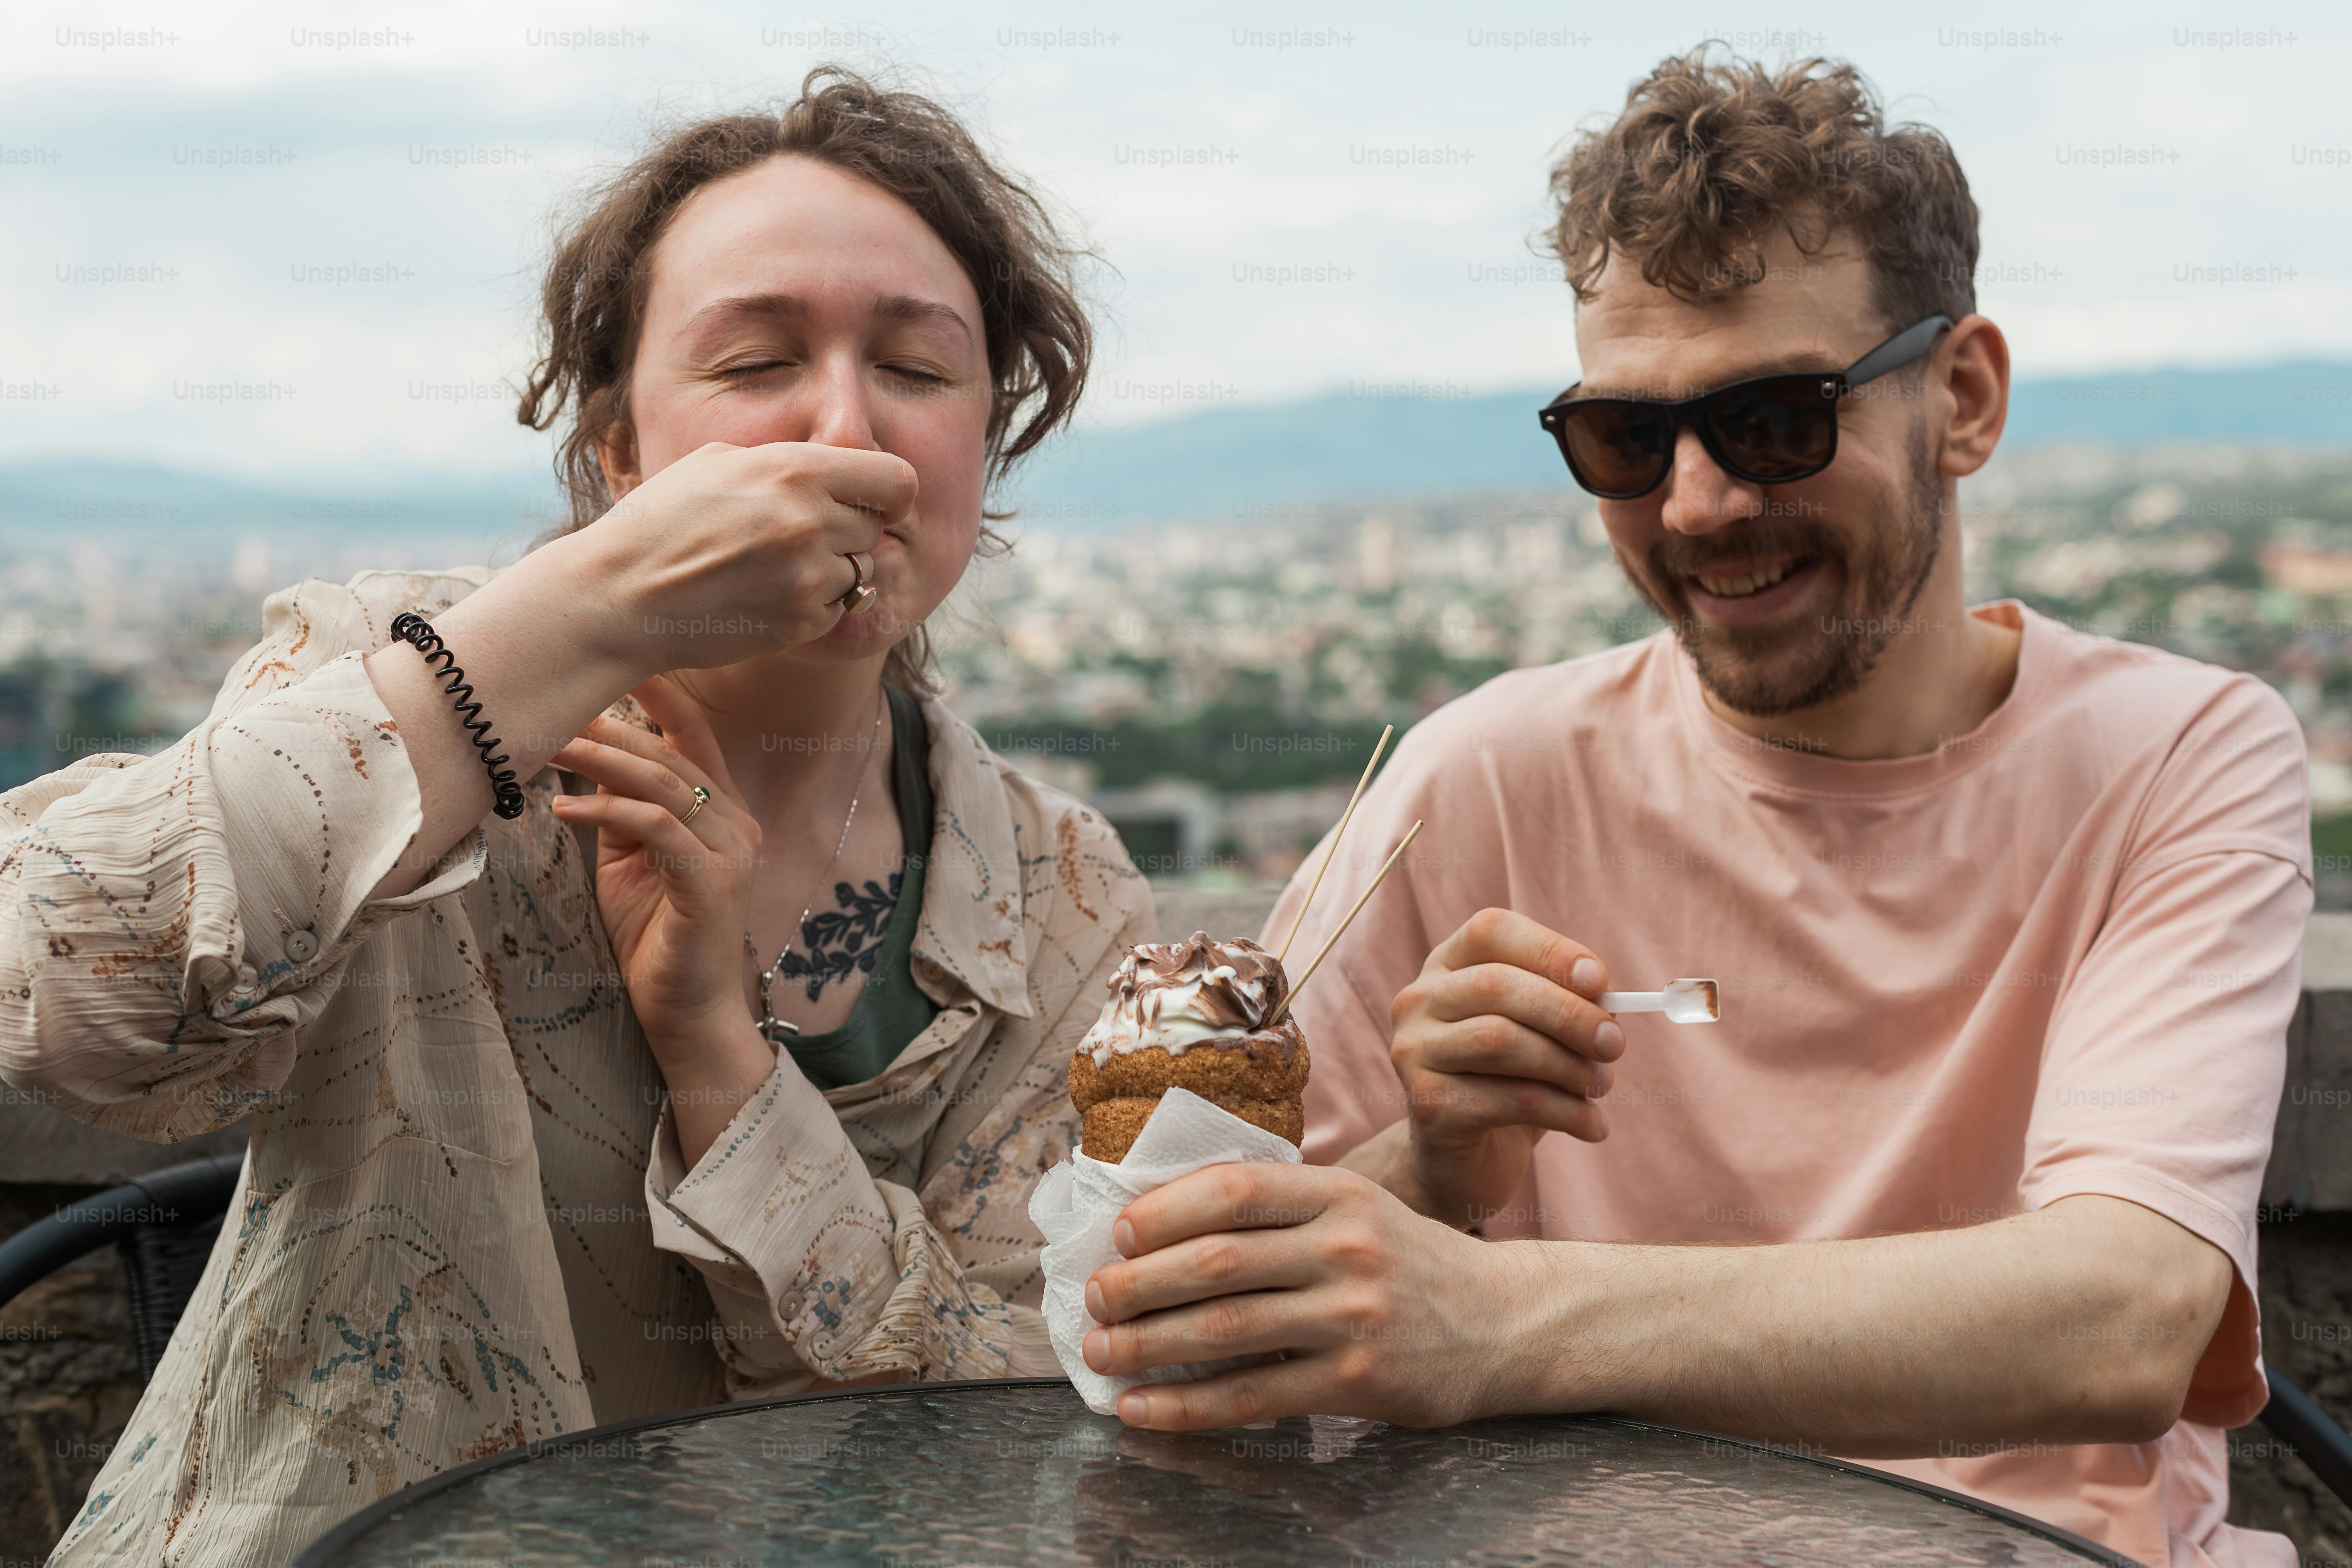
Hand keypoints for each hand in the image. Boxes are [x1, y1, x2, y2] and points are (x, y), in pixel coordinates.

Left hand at [549, 675, 763, 1045]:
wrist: (687, 1011)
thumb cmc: (657, 936)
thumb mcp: (632, 860)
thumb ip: (622, 812)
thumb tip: (590, 760)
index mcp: (723, 813)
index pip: (695, 738)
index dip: (661, 695)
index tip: (618, 659)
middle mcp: (737, 823)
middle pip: (668, 756)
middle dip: (606, 728)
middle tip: (550, 709)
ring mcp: (731, 851)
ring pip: (663, 784)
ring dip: (598, 762)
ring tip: (547, 749)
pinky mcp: (712, 882)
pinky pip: (656, 829)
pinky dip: (607, 813)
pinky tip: (563, 811)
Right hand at [571, 440, 912, 677]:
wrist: (621, 595)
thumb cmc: (661, 521)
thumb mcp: (718, 463)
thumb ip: (785, 463)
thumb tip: (835, 467)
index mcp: (794, 471)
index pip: (897, 480)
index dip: (887, 492)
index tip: (867, 500)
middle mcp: (810, 522)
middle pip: (874, 527)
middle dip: (847, 530)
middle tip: (796, 537)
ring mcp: (808, 578)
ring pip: (859, 571)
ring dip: (831, 570)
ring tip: (774, 568)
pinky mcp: (801, 623)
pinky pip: (835, 609)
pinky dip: (812, 605)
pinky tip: (765, 596)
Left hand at [1082, 1163, 1521, 1429]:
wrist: (1500, 1323)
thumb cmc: (1403, 1263)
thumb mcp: (1354, 1210)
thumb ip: (1278, 1212)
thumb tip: (1158, 1226)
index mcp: (1337, 1192)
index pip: (1232, 1189)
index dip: (1163, 1211)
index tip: (1116, 1235)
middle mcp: (1346, 1245)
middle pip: (1216, 1260)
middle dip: (1137, 1283)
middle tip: (1092, 1301)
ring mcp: (1353, 1313)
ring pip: (1223, 1328)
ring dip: (1146, 1344)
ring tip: (1100, 1354)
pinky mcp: (1356, 1378)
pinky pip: (1250, 1394)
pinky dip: (1185, 1405)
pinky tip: (1142, 1409)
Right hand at [1385, 908, 1620, 1225]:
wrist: (1464, 1161)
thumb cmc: (1509, 1083)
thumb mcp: (1539, 1034)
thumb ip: (1568, 1006)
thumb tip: (1609, 1004)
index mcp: (1446, 966)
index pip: (1490, 931)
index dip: (1549, 950)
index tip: (1601, 981)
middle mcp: (1418, 1001)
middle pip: (1497, 985)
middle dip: (1569, 1013)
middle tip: (1615, 1045)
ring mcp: (1413, 1053)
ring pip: (1500, 1040)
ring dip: (1568, 1065)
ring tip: (1602, 1086)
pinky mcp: (1428, 1106)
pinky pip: (1509, 1099)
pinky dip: (1566, 1112)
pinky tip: (1591, 1125)